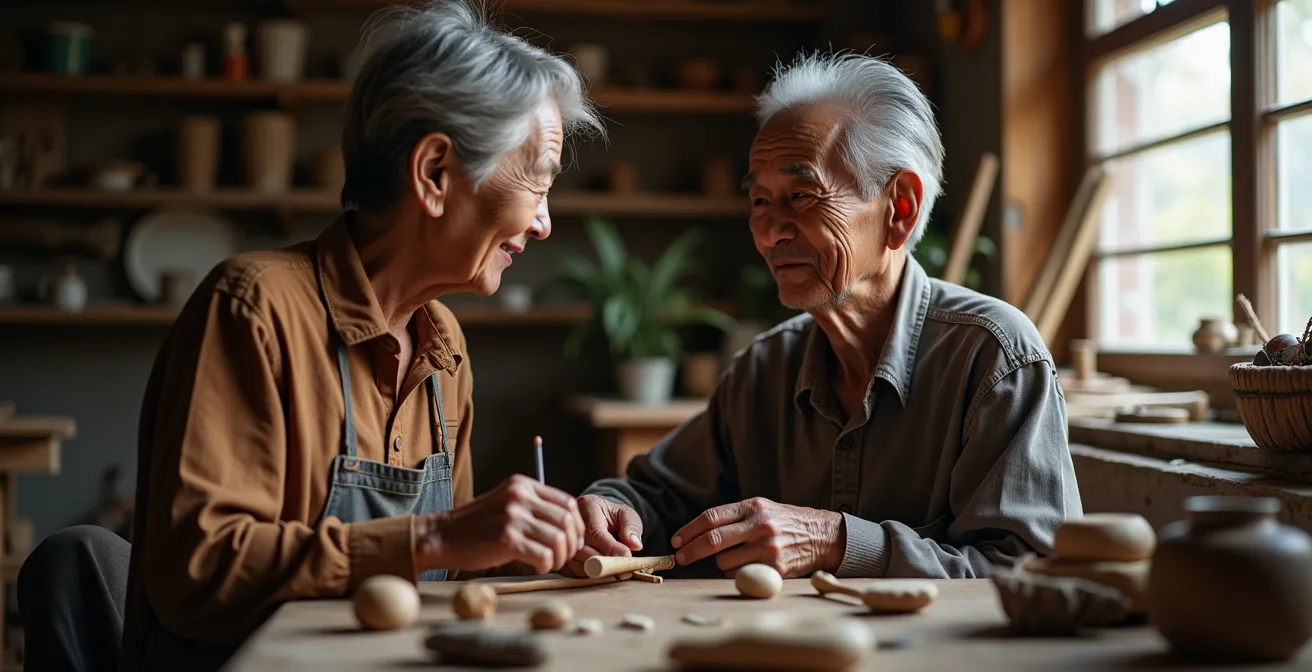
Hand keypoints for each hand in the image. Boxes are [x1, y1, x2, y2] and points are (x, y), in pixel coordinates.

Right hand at [415, 474, 583, 574]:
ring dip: (560, 557)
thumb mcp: (506, 504)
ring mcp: (512, 516)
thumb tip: (568, 527)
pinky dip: (546, 565)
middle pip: (567, 520)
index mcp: (522, 485)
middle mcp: (520, 496)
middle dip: (572, 543)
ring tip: (550, 564)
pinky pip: (544, 555)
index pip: (568, 502)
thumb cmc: (476, 527)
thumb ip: (533, 507)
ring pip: (558, 539)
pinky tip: (537, 568)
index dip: (577, 525)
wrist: (441, 536)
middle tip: (564, 556)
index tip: (573, 540)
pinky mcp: (506, 539)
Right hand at [565, 495, 642, 575]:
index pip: (596, 532)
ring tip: (613, 571)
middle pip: (583, 549)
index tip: (626, 557)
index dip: (611, 548)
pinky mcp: (563, 553)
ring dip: (597, 570)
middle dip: (604, 562)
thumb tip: (634, 544)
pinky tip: (602, 572)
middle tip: (622, 569)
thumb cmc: (613, 516)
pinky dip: (589, 574)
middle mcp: (571, 522)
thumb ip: (632, 526)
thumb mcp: (627, 514)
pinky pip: (573, 570)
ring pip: (577, 562)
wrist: (599, 517)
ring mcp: (564, 539)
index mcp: (587, 506)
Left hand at [670, 497, 844, 577]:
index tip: (676, 540)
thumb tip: (697, 532)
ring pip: (724, 562)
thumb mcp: (761, 508)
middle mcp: (760, 526)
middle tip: (680, 557)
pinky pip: (741, 576)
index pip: (711, 518)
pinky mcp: (775, 569)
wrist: (821, 536)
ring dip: (720, 563)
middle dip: (691, 550)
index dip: (689, 530)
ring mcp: (768, 548)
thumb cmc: (785, 521)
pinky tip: (746, 567)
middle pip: (713, 540)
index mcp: (753, 507)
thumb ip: (733, 516)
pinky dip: (736, 574)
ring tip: (733, 557)